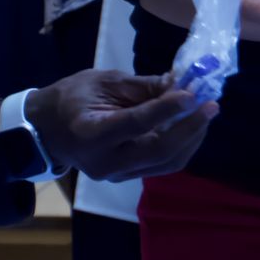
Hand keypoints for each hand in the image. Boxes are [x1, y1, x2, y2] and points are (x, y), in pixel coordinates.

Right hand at [26, 71, 216, 182]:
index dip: (166, 109)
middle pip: (158, 151)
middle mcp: (106, 161)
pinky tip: (191, 125)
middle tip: (211, 105)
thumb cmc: (72, 97)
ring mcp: (117, 174)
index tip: (192, 92)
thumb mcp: (104, 81)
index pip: (135, 124)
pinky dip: (181, 145)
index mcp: (91, 133)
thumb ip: (142, 87)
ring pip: (165, 163)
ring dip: (191, 137)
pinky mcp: (126, 177)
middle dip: (190, 128)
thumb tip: (179, 83)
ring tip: (207, 112)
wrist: (48, 129)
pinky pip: (161, 165)